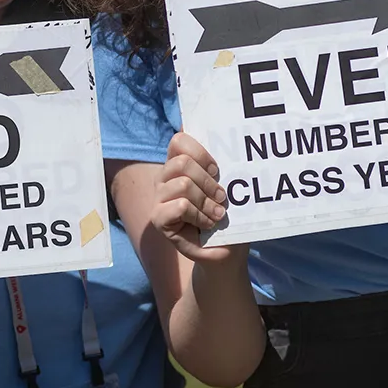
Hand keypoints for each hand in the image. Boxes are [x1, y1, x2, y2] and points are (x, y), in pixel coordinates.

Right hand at [152, 132, 239, 263]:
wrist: (226, 251)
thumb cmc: (228, 216)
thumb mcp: (229, 187)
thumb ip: (222, 165)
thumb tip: (228, 136)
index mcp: (179, 164)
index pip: (179, 141)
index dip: (200, 152)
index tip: (217, 169)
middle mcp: (165, 178)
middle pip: (182, 162)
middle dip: (208, 180)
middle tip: (221, 196)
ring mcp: (159, 198)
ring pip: (182, 184)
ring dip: (206, 201)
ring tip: (217, 214)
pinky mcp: (158, 218)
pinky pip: (179, 206)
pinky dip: (199, 216)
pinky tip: (207, 224)